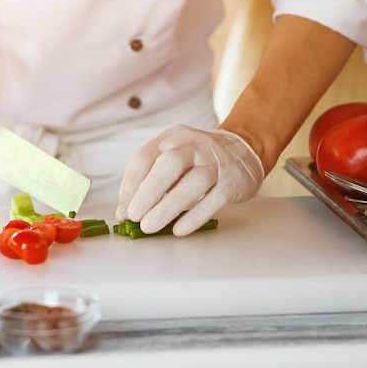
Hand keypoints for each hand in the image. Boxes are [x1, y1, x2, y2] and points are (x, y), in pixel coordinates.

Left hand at [116, 125, 263, 235]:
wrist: (243, 149)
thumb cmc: (197, 159)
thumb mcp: (171, 158)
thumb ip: (149, 181)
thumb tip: (125, 212)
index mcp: (171, 138)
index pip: (143, 158)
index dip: (130, 186)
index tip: (123, 211)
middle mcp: (193, 145)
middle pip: (169, 165)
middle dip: (148, 193)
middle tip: (134, 217)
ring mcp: (215, 162)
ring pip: (192, 183)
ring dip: (167, 207)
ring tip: (149, 226)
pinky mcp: (233, 181)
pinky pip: (213, 199)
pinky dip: (195, 216)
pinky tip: (179, 229)